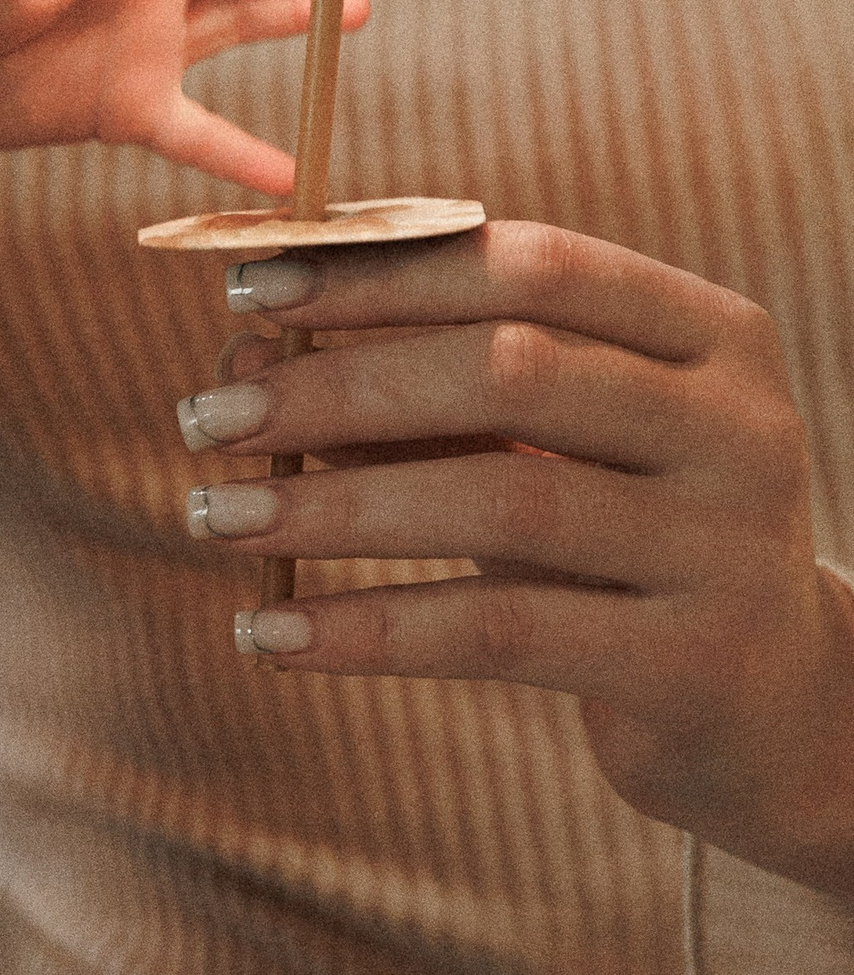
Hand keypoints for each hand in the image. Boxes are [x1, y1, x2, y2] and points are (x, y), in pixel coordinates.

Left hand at [180, 220, 853, 893]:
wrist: (767, 709)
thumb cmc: (615, 543)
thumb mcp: (535, 449)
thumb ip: (415, 395)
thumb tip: (243, 353)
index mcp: (712, 335)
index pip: (533, 264)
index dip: (383, 270)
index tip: (245, 288)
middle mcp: (740, 427)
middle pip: (512, 369)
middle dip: (338, 384)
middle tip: (208, 415)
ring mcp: (731, 547)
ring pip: (504, 499)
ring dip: (334, 504)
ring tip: (216, 514)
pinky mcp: (694, 664)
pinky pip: (502, 632)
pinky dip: (369, 628)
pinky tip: (270, 630)